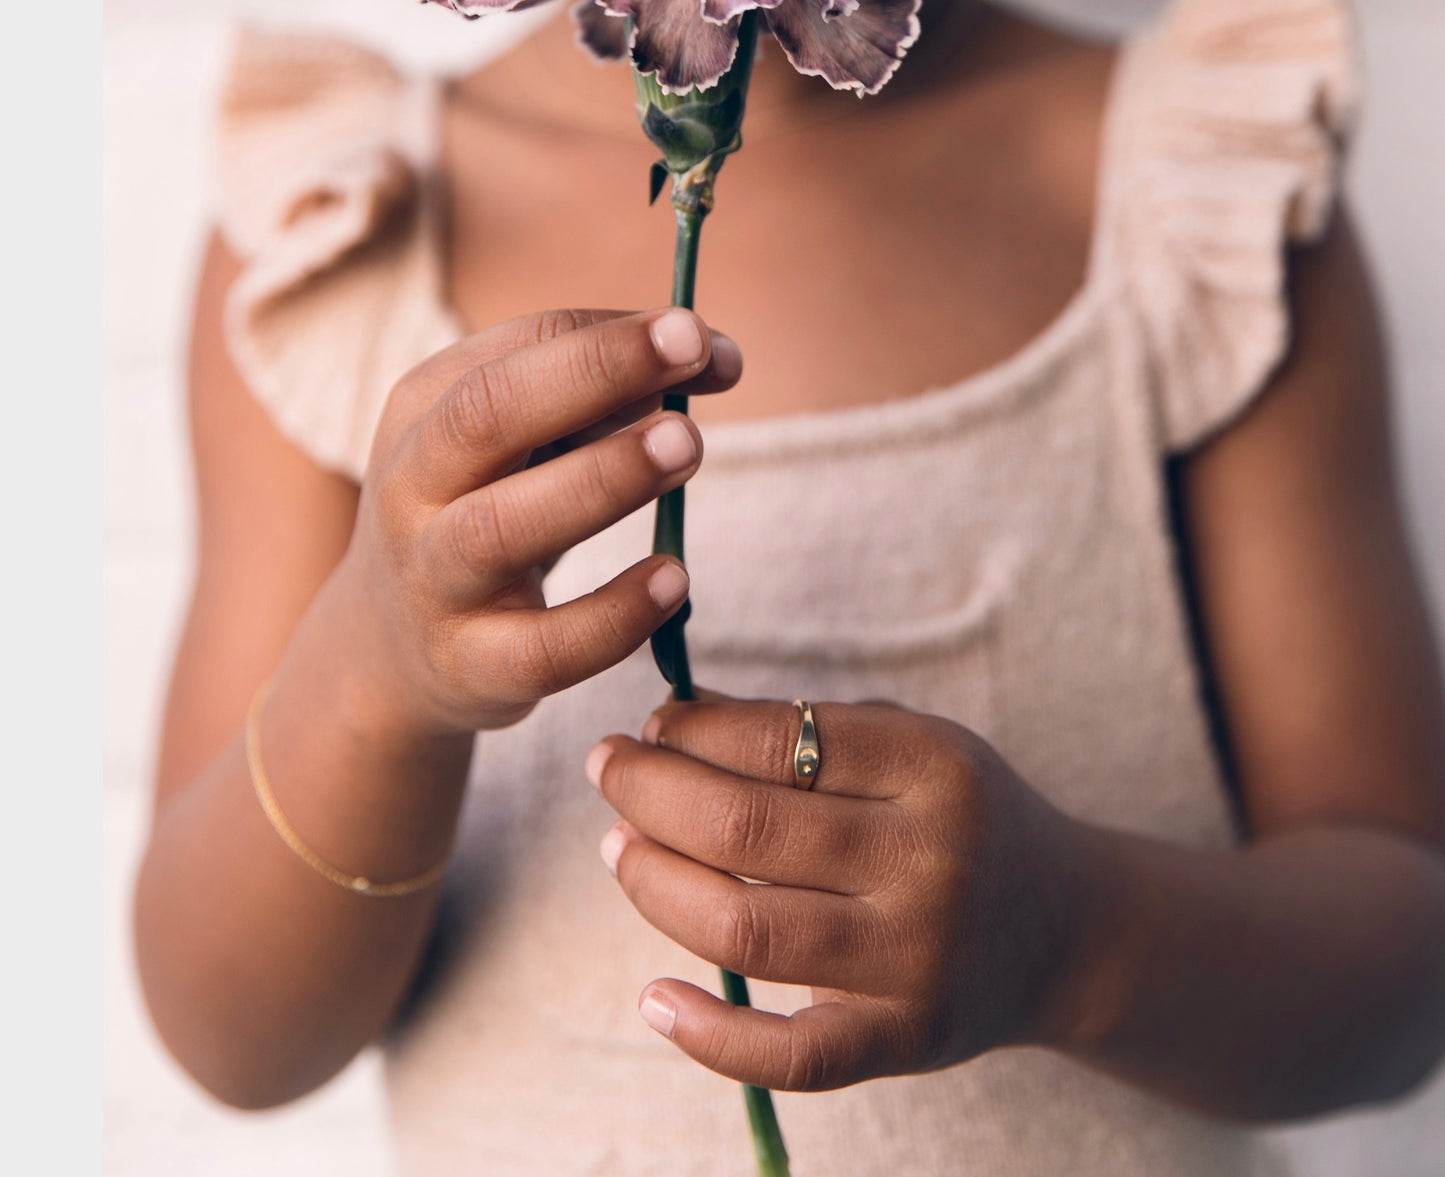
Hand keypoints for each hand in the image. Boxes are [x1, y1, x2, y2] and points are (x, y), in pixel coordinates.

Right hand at [326, 309, 741, 735]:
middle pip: (486, 415)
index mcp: (423, 411)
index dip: (611, 336)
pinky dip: (613, 615)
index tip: (698, 335)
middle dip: (594, 371)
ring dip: (602, 480)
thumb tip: (717, 358)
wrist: (392, 650)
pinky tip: (674, 580)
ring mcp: (434, 582)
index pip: (515, 349)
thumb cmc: (484, 517)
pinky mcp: (471, 667)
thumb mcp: (521, 449)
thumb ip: (606, 401)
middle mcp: (411, 489)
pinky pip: (543, 648)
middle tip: (692, 350)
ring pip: (501, 527)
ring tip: (688, 448)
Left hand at [587, 696, 1091, 1090]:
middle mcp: (930, 860)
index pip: (778, 737)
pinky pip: (790, 1055)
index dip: (691, 730)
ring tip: (618, 848)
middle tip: (608, 771)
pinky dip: (709, 1034)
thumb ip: (804, 728)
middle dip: (649, 792)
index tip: (649, 727)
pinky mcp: (904, 1038)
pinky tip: (653, 998)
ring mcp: (916, 958)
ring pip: (744, 927)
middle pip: (745, 826)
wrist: (1066, 929)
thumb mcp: (911, 747)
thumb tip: (674, 715)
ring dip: (654, 884)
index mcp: (934, 766)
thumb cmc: (962, 820)